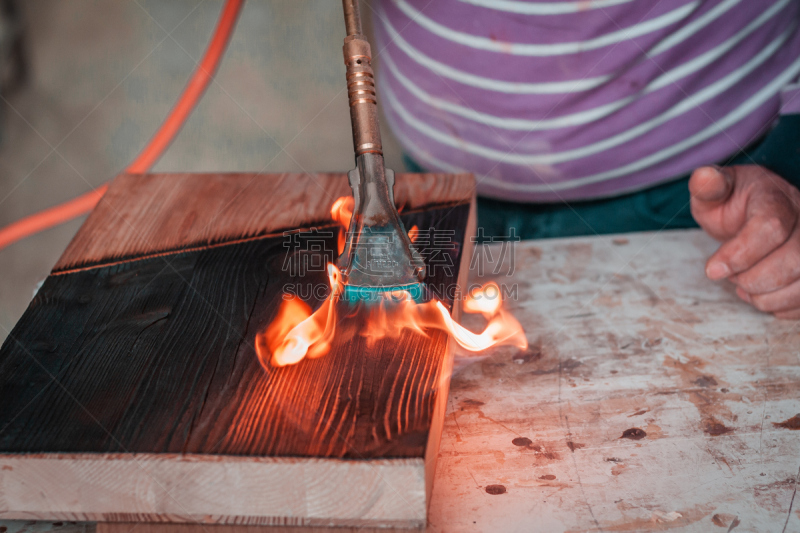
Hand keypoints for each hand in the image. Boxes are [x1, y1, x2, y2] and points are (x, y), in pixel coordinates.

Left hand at [689, 165, 799, 318]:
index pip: (771, 227)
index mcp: (778, 198)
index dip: (739, 254)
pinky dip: (781, 307)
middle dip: (753, 279)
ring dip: (767, 297)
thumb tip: (703, 176)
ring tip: (744, 286)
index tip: (712, 270)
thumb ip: (707, 187)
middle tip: (731, 278)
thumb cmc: (734, 204)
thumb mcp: (715, 192)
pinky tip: (763, 294)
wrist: (757, 212)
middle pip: (795, 260)